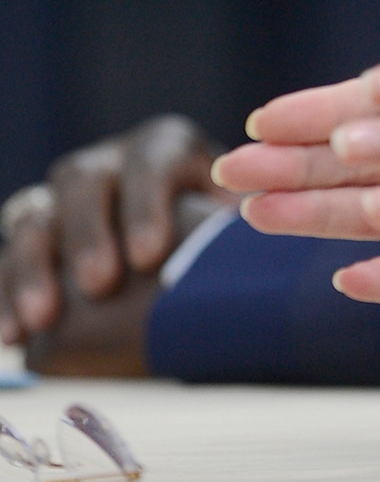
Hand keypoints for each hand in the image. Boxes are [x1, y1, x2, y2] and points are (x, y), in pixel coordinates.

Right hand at [0, 117, 234, 357]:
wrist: (186, 254)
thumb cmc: (218, 237)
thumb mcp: (232, 224)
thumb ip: (234, 231)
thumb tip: (251, 256)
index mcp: (164, 148)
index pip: (153, 161)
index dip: (148, 203)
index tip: (150, 254)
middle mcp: (109, 164)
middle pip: (86, 181)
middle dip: (89, 233)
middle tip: (100, 284)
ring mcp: (64, 199)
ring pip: (35, 215)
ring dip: (35, 266)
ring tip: (44, 318)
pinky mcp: (34, 237)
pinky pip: (6, 260)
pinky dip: (5, 295)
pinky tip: (11, 333)